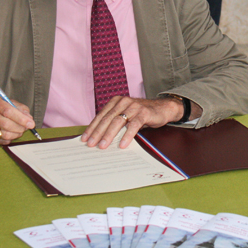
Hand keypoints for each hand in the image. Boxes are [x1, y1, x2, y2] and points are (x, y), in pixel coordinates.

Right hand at [0, 94, 35, 144]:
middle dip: (20, 128)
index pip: (8, 111)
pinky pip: (0, 141)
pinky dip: (9, 139)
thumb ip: (20, 108)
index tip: (31, 124)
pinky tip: (11, 135)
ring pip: (3, 134)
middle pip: (5, 124)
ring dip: (15, 134)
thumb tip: (29, 118)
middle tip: (26, 128)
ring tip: (19, 131)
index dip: (21, 119)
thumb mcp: (7, 102)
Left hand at [81, 96, 198, 149]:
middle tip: (91, 144)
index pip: (101, 116)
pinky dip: (127, 135)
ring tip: (103, 146)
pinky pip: (133, 125)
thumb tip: (98, 137)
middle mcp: (123, 102)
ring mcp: (134, 106)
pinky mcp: (144, 113)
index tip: (85, 139)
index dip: (92, 128)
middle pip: (107, 119)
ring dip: (109, 135)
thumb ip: (114, 122)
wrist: (162, 108)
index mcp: (116, 102)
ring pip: (118, 121)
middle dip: (98, 133)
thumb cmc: (141, 114)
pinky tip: (122, 144)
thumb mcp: (126, 115)